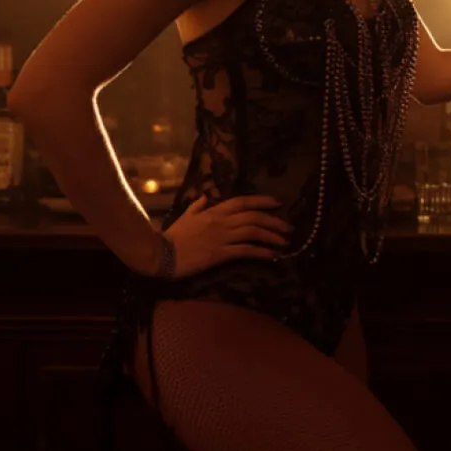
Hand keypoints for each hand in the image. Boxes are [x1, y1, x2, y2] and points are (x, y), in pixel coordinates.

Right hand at [155, 194, 293, 279]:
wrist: (161, 254)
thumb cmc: (173, 236)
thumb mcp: (186, 216)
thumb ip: (198, 206)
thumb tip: (206, 195)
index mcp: (214, 211)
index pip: (243, 201)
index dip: (262, 201)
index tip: (278, 202)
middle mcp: (222, 222)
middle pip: (254, 217)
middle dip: (274, 221)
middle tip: (288, 227)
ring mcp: (222, 237)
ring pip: (254, 232)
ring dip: (273, 236)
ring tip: (285, 242)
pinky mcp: (221, 254)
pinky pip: (246, 250)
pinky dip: (262, 252)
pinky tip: (273, 255)